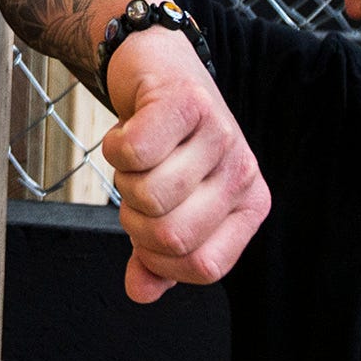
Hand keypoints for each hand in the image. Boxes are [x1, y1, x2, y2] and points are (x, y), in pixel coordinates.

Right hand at [101, 29, 270, 303]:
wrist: (157, 68)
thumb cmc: (166, 144)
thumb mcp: (169, 205)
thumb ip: (157, 255)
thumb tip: (140, 292)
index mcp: (248, 208)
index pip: (204, 267)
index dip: (160, 260)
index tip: (146, 233)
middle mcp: (243, 173)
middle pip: (173, 236)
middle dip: (135, 220)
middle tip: (137, 187)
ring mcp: (221, 135)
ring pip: (149, 195)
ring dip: (123, 179)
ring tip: (136, 157)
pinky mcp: (189, 101)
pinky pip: (132, 152)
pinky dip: (113, 146)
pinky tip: (127, 130)